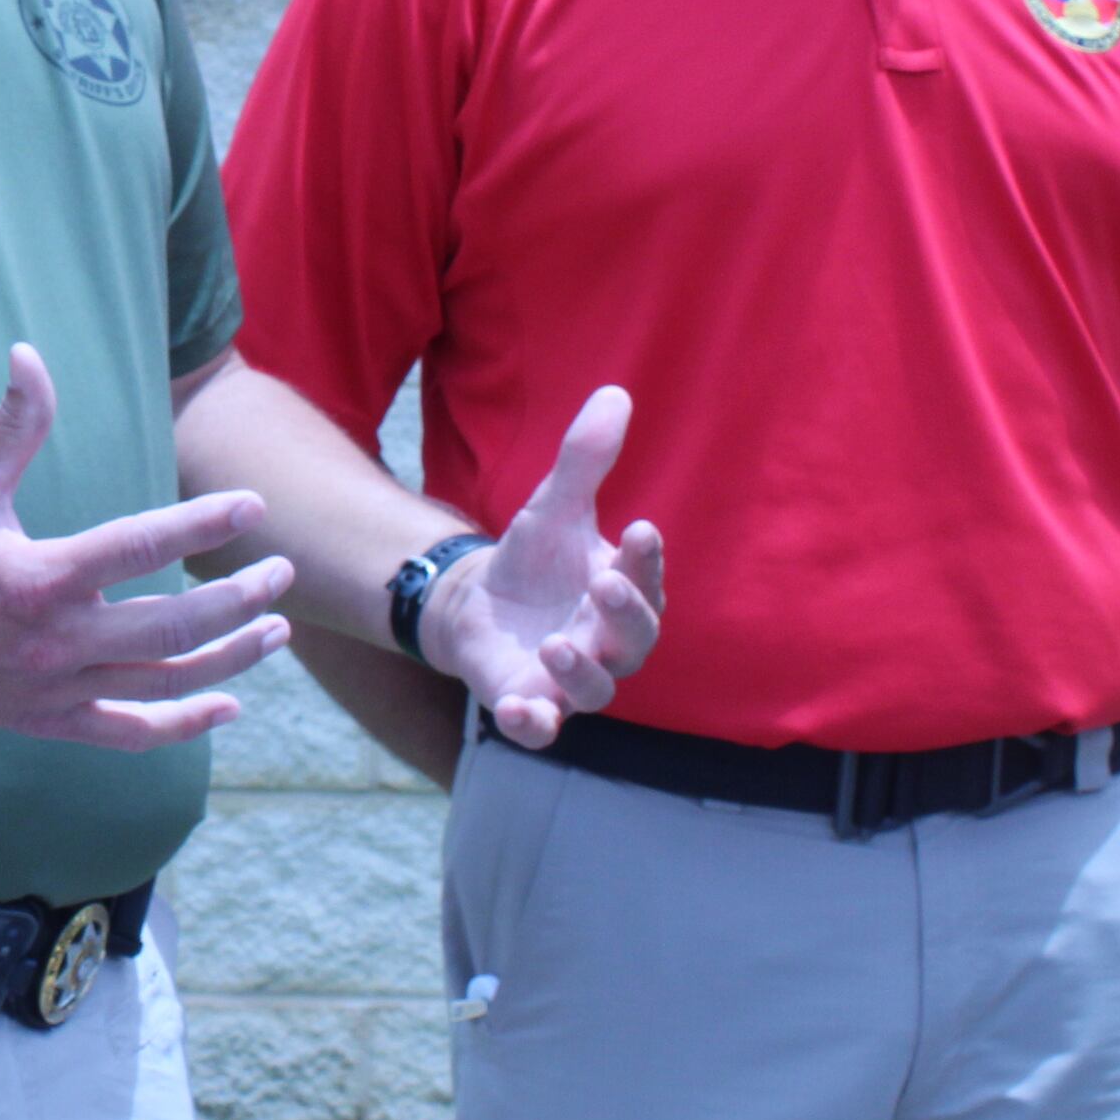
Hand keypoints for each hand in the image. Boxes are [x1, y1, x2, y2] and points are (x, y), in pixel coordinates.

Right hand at [0, 344, 291, 751]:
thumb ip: (14, 425)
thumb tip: (31, 353)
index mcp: (38, 578)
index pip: (139, 548)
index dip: (202, 524)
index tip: (254, 506)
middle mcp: (55, 642)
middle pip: (174, 626)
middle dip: (240, 598)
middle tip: (281, 572)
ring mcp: (56, 689)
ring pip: (167, 681)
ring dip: (232, 658)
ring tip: (278, 630)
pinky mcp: (50, 721)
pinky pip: (132, 733)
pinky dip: (184, 723)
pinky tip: (228, 705)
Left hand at [416, 385, 664, 749]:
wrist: (474, 604)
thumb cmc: (532, 559)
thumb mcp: (550, 505)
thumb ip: (583, 460)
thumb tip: (615, 392)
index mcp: (621, 592)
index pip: (645, 577)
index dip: (644, 559)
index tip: (636, 528)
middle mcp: (607, 642)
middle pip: (634, 641)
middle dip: (625, 616)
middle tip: (604, 585)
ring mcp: (570, 679)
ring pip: (595, 689)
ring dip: (580, 671)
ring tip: (557, 644)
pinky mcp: (530, 704)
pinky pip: (540, 727)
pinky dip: (532, 723)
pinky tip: (518, 709)